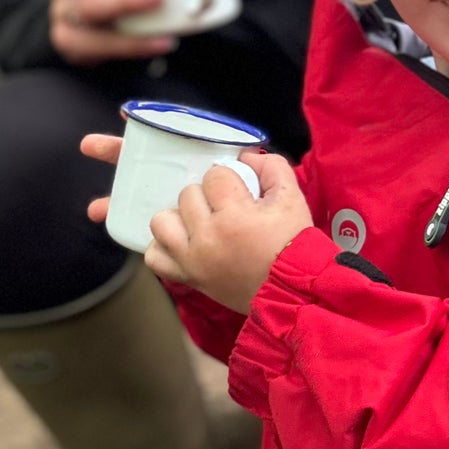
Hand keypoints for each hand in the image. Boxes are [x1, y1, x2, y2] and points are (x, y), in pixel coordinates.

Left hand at [146, 151, 312, 314]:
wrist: (292, 292)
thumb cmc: (293, 245)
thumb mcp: (292, 198)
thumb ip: (271, 167)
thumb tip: (245, 156)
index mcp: (234, 216)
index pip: (214, 176)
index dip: (230, 180)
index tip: (242, 194)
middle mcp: (207, 238)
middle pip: (187, 195)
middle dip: (208, 197)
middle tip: (226, 209)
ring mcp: (192, 260)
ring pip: (162, 221)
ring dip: (179, 218)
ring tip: (199, 223)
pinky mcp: (186, 277)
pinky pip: (155, 257)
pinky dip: (164, 247)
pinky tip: (184, 242)